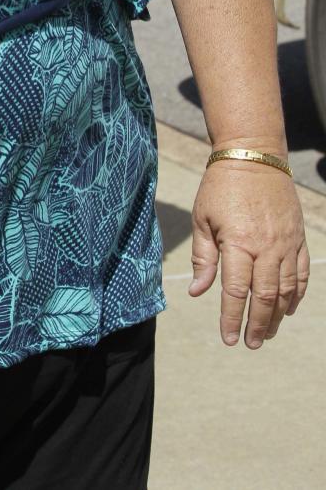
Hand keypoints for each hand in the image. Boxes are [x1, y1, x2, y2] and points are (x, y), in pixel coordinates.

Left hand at [188, 159, 309, 347]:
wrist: (253, 156)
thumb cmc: (221, 186)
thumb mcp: (202, 218)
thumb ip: (203, 257)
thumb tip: (198, 291)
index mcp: (238, 242)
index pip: (236, 291)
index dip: (232, 318)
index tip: (228, 339)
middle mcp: (266, 247)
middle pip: (265, 297)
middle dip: (257, 325)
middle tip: (250, 343)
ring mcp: (286, 243)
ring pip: (286, 290)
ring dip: (277, 316)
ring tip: (267, 332)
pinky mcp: (298, 238)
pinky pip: (302, 274)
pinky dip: (297, 295)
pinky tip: (288, 308)